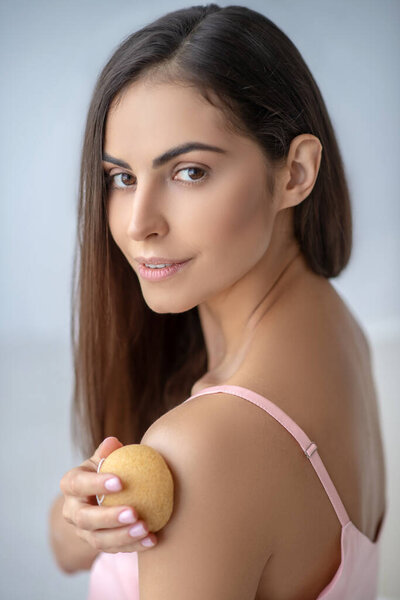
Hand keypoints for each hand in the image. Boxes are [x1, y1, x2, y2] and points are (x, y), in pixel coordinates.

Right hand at [59, 437, 156, 552]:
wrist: (99, 496)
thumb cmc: (105, 469)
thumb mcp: (103, 459)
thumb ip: (107, 453)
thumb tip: (113, 442)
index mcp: (70, 484)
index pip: (78, 484)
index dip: (96, 484)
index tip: (120, 482)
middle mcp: (71, 511)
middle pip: (85, 518)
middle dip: (109, 517)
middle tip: (134, 513)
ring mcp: (82, 531)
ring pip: (98, 539)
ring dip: (123, 536)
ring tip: (145, 528)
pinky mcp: (97, 544)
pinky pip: (114, 549)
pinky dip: (133, 546)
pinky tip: (152, 540)